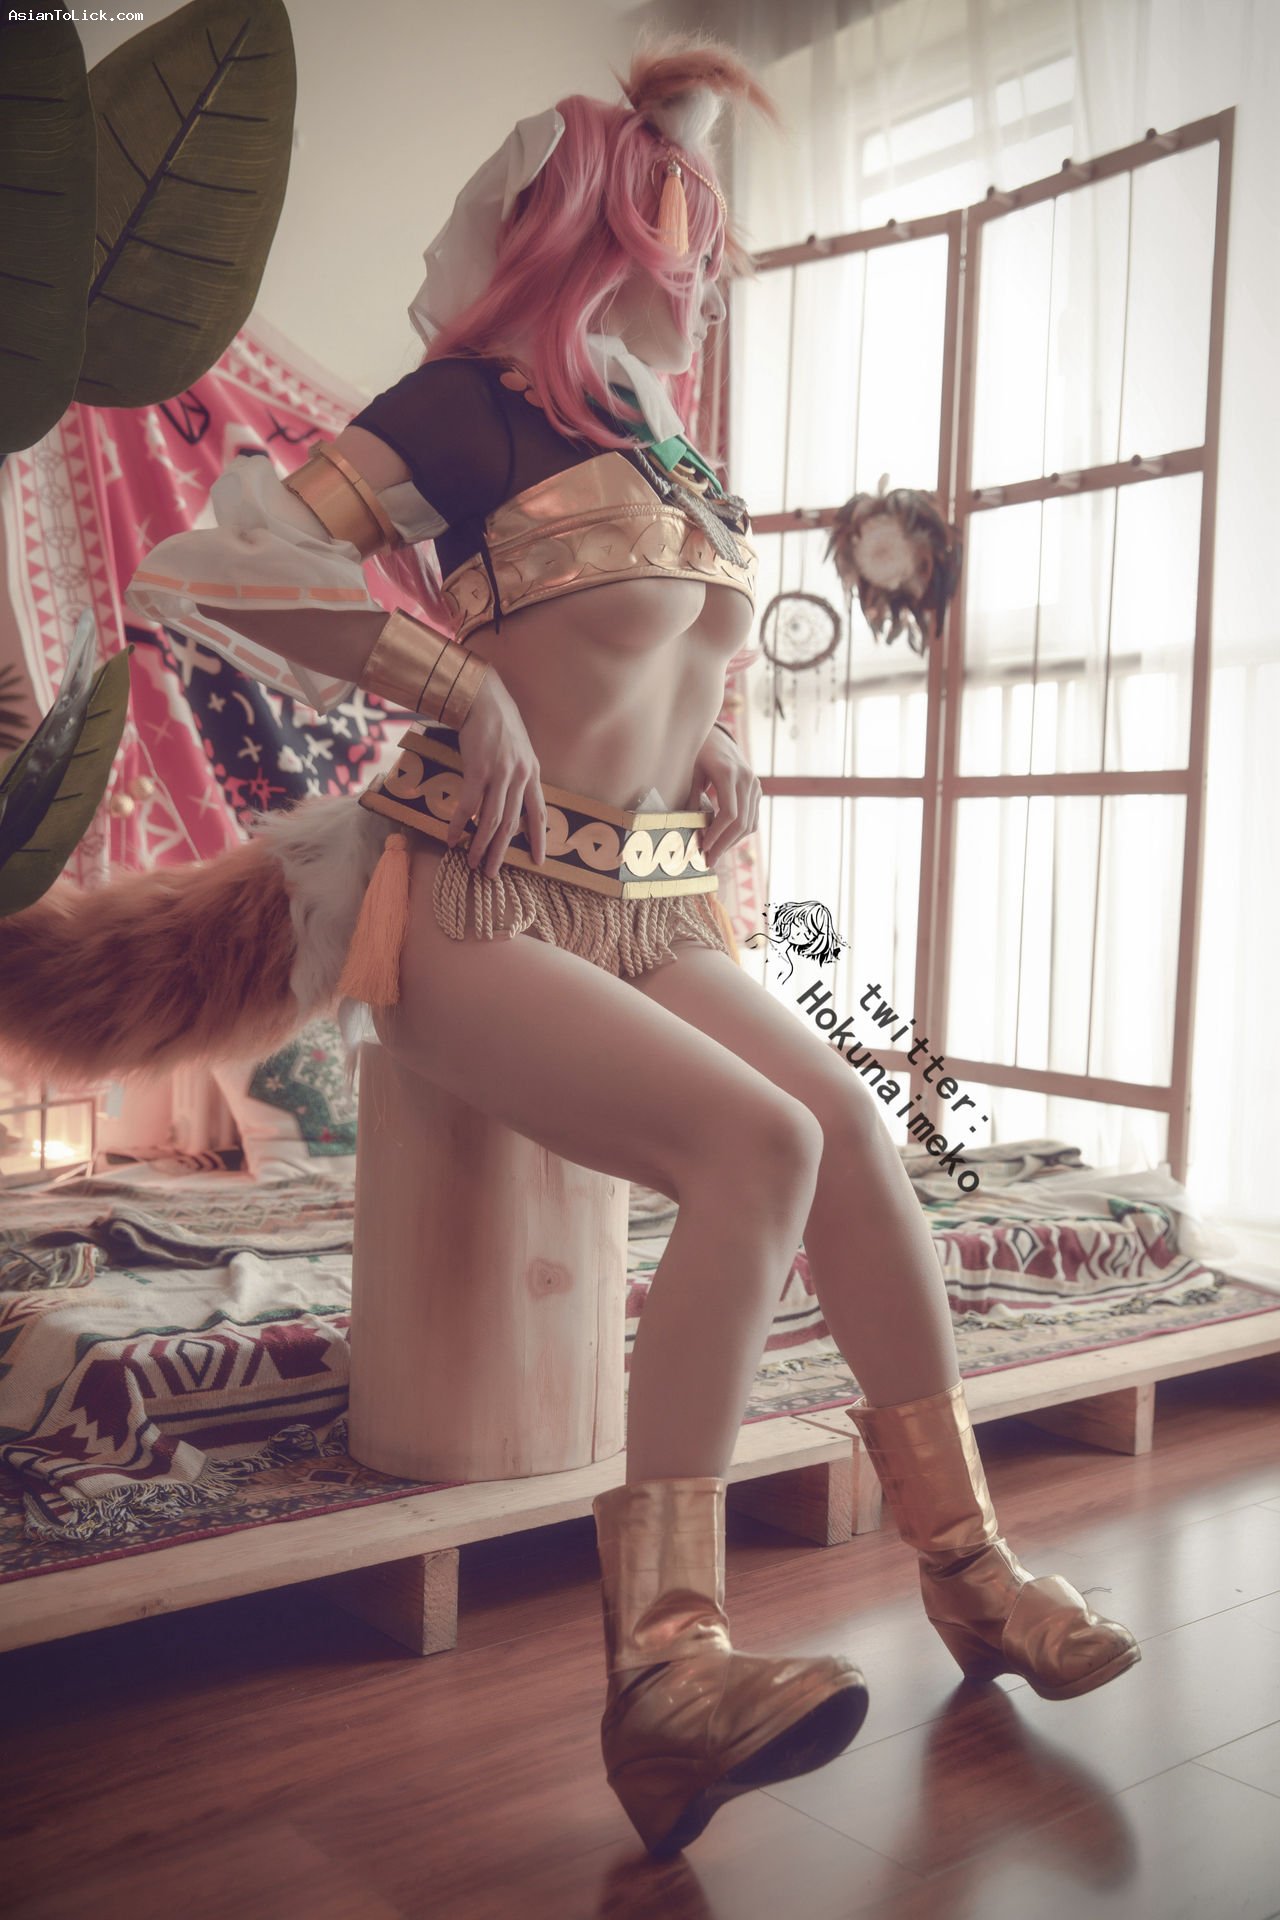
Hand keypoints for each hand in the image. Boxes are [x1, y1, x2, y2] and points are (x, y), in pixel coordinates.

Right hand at [448, 670, 546, 876]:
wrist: (482, 698)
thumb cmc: (498, 723)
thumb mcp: (520, 749)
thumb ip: (519, 774)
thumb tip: (512, 798)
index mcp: (533, 773)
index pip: (539, 814)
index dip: (539, 840)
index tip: (539, 862)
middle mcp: (520, 777)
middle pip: (511, 825)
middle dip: (501, 852)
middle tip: (491, 873)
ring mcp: (499, 774)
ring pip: (491, 821)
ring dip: (480, 845)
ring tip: (471, 861)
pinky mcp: (478, 770)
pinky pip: (468, 806)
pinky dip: (460, 824)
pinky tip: (452, 837)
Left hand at [683, 722, 760, 866]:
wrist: (717, 736)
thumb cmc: (698, 752)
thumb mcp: (691, 772)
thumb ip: (691, 798)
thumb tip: (685, 829)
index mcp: (729, 774)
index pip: (729, 814)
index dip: (717, 834)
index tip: (703, 847)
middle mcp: (746, 780)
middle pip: (741, 823)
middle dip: (724, 845)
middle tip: (709, 860)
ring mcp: (755, 784)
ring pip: (750, 824)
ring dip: (732, 842)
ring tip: (715, 854)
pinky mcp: (757, 789)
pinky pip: (752, 818)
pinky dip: (740, 833)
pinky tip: (725, 841)